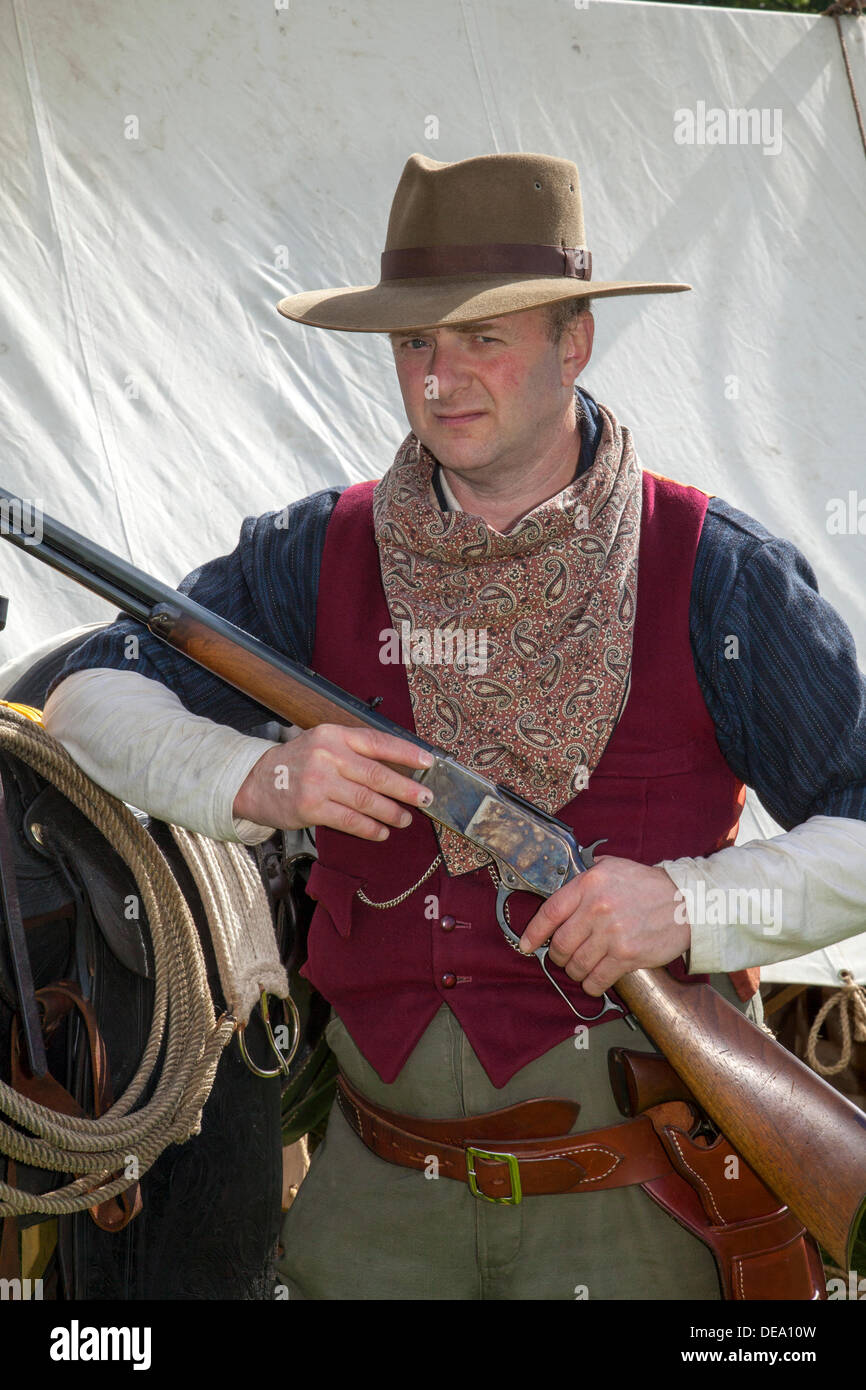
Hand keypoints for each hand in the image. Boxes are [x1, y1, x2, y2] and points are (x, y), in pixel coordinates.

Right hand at [232, 724, 434, 840]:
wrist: (256, 782)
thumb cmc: (298, 763)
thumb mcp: (322, 743)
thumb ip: (354, 750)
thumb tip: (399, 766)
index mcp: (334, 735)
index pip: (377, 741)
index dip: (406, 752)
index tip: (428, 763)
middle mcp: (327, 755)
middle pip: (376, 774)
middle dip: (406, 788)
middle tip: (426, 798)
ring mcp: (319, 783)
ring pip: (367, 800)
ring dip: (391, 812)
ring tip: (406, 819)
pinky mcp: (312, 808)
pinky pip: (350, 820)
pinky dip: (370, 828)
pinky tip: (382, 832)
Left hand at [518, 855, 689, 996]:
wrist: (686, 901)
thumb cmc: (648, 885)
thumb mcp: (613, 867)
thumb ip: (586, 875)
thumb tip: (562, 886)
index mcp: (589, 884)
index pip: (550, 912)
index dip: (534, 932)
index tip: (527, 944)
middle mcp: (596, 908)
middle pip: (561, 943)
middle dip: (558, 955)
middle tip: (564, 956)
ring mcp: (611, 933)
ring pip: (577, 964)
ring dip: (575, 971)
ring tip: (581, 968)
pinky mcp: (627, 955)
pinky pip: (597, 979)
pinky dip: (592, 984)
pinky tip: (594, 981)